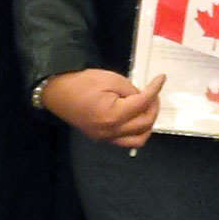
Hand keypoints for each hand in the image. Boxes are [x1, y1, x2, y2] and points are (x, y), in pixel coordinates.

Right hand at [41, 68, 165, 149]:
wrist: (57, 92)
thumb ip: (131, 90)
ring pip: (138, 139)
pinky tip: (136, 118)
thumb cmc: (82, 83)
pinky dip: (136, 131)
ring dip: (148, 124)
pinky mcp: (102, 138)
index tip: (161, 78)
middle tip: (153, 93)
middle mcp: (111, 131)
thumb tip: (144, 96)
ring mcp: (106, 138)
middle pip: (144, 123)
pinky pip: (125, 141)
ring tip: (147, 108)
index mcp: (113, 115)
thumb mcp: (111, 79)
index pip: (143, 104)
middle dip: (153, 107)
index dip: (155, 89)